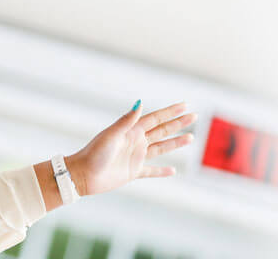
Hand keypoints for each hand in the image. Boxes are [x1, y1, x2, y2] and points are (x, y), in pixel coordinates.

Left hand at [65, 101, 196, 195]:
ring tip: (191, 138)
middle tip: (194, 116)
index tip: (185, 105)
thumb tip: (140, 103)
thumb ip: (126, 121)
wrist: (83, 175)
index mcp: (131, 131)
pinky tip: (173, 171)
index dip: (170, 112)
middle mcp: (135, 142)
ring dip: (175, 143)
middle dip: (177, 123)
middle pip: (161, 130)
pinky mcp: (133, 172)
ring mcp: (135, 157)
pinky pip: (151, 171)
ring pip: (160, 148)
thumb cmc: (94, 153)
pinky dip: (162, 171)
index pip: (155, 119)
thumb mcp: (112, 135)